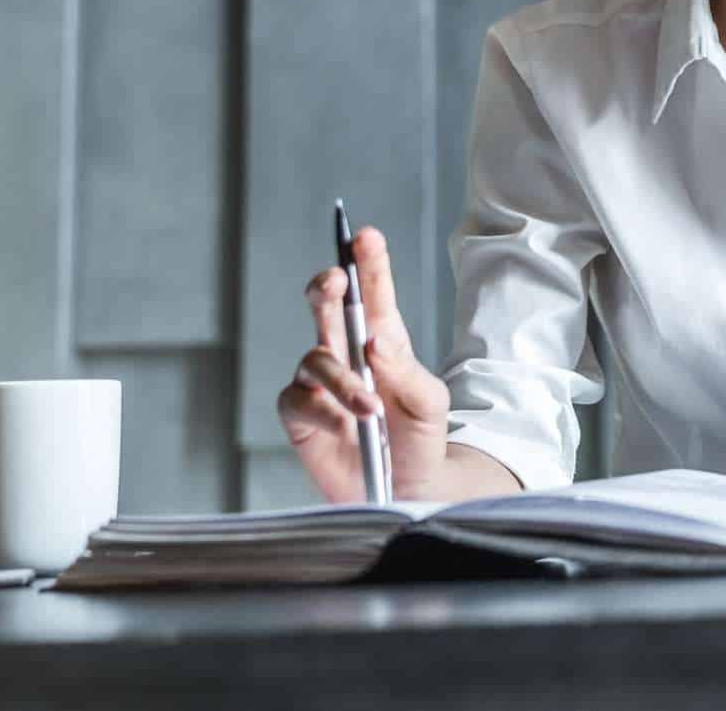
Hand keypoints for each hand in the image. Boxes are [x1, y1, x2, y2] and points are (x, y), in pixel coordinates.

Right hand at [275, 226, 451, 502]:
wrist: (406, 490)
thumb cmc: (420, 439)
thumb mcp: (429, 404)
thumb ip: (406, 372)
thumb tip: (375, 341)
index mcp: (383, 339)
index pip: (373, 293)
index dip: (368, 262)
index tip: (365, 236)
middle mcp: (346, 352)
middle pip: (327, 306)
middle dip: (327, 288)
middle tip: (334, 280)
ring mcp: (320, 383)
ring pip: (314, 357)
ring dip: (342, 380)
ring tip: (370, 408)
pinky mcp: (300, 415)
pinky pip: (297, 400)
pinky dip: (322, 411)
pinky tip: (344, 426)